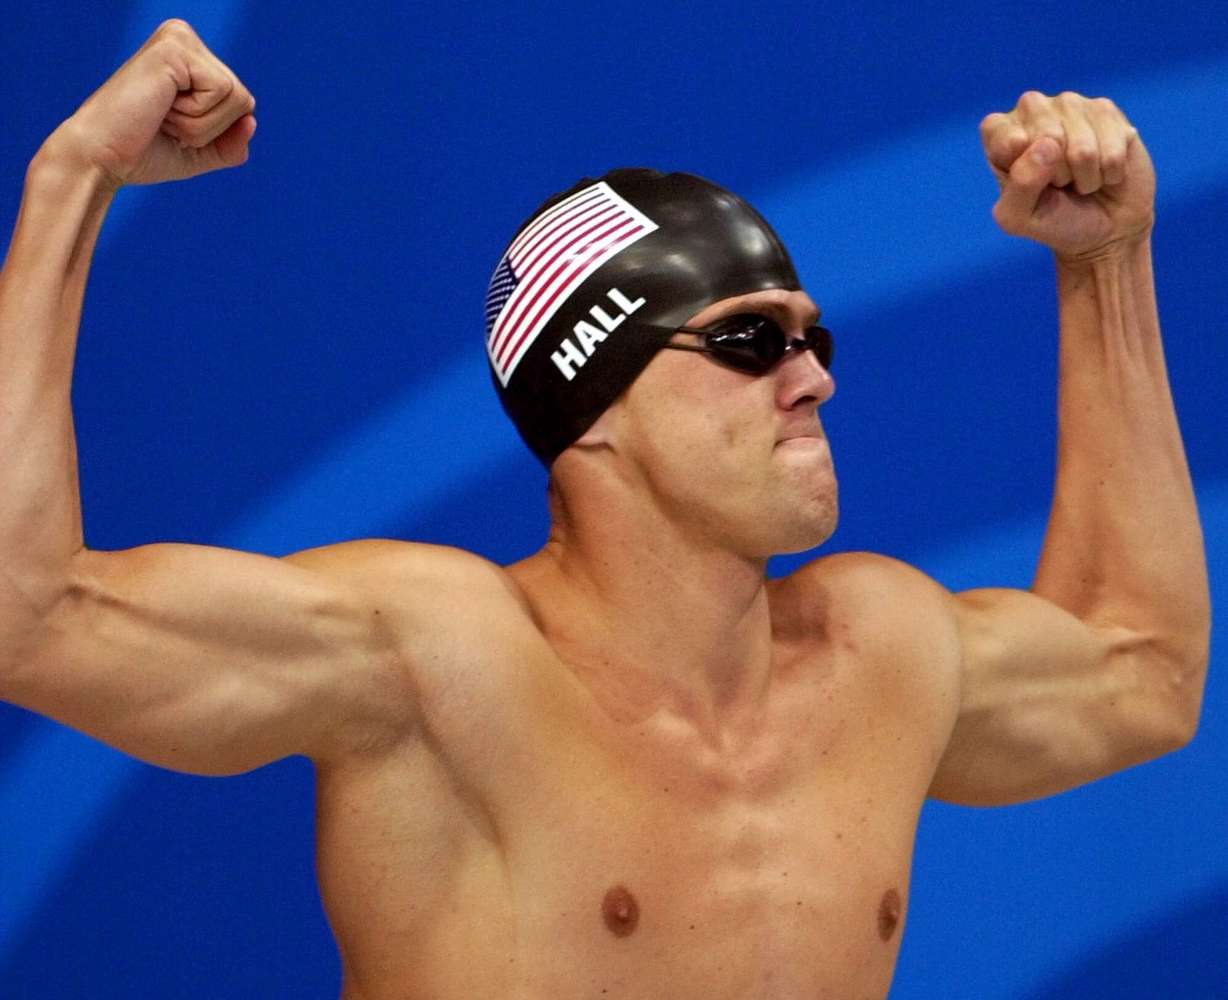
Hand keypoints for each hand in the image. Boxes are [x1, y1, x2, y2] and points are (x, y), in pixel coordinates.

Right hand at [42, 19, 255, 188]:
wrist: (101, 158)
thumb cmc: (142, 152)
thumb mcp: (200, 152)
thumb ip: (232, 143)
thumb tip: (252, 121)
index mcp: (190, 57)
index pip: (242, 103)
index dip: (215, 131)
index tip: (171, 127)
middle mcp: (184, 38)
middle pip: (244, 99)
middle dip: (210, 128)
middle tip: (164, 123)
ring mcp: (179, 38)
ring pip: (237, 97)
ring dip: (201, 125)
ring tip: (160, 115)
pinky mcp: (175, 47)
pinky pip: (223, 92)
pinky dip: (196, 117)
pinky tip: (160, 108)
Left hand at [980, 91, 1154, 261]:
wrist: (1103, 226)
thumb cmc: (1053, 220)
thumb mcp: (1018, 218)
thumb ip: (1019, 185)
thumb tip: (1047, 143)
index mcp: (999, 132)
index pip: (1002, 135)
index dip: (1019, 167)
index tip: (1027, 183)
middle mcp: (1032, 109)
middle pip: (1047, 135)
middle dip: (1057, 173)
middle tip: (1057, 183)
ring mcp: (1070, 104)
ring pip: (1082, 145)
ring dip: (1084, 176)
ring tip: (1079, 179)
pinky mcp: (1105, 109)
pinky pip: (1113, 146)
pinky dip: (1109, 171)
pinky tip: (1103, 170)